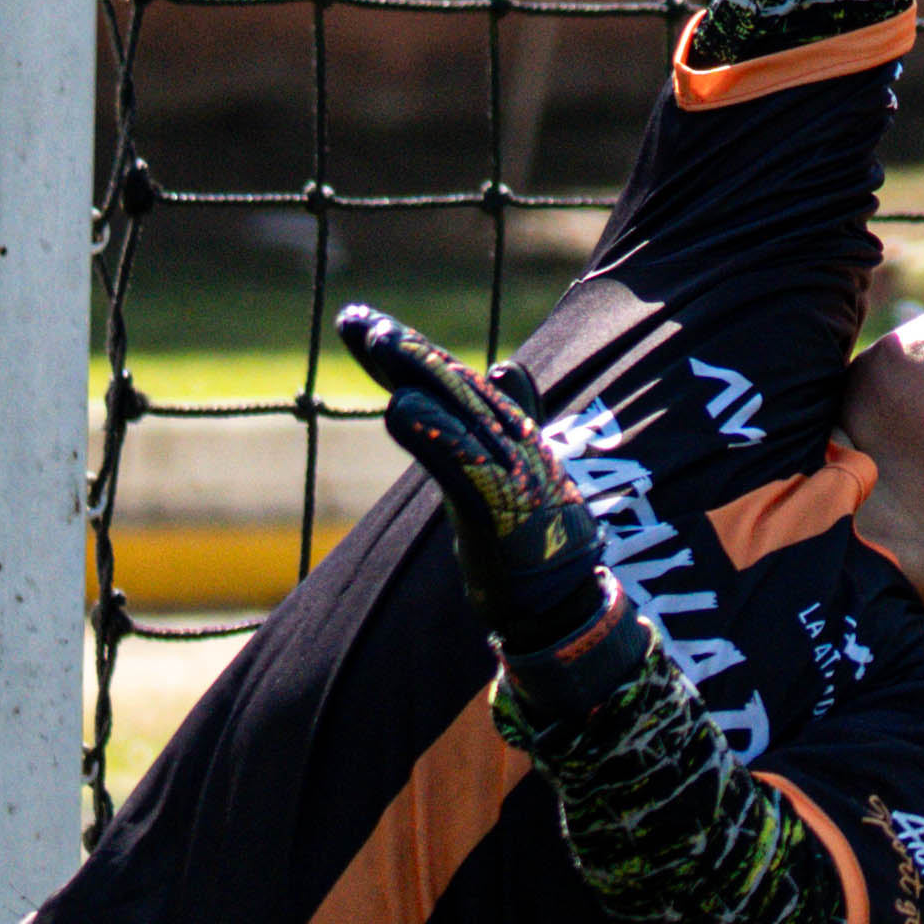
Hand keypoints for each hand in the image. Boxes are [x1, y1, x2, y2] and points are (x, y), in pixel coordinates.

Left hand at [335, 303, 616, 668]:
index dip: (407, 350)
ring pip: (459, 412)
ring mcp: (512, 472)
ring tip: (377, 342)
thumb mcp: (512, 476)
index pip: (450, 382)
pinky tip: (399, 407)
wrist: (564, 604)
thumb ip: (509, 423)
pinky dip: (433, 433)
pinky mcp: (504, 507)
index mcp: (506, 435)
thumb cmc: (535, 542)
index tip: (359, 321)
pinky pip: (463, 463)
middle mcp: (513, 444)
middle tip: (359, 320)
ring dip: (417, 373)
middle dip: (406, 350)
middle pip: (454, 385)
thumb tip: (504, 367)